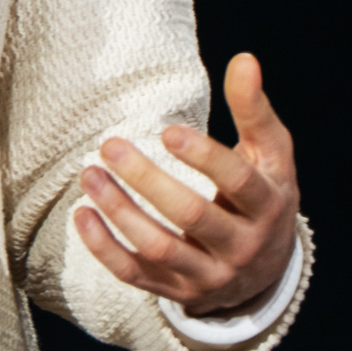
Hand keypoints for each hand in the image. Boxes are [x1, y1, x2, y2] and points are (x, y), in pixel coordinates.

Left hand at [75, 52, 304, 317]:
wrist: (264, 271)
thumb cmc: (262, 195)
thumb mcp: (270, 156)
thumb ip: (254, 110)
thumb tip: (244, 59)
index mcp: (268, 208)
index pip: (239, 184)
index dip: (205, 158)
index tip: (167, 131)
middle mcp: (241, 247)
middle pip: (193, 215)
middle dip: (148, 181)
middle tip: (110, 145)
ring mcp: (208, 274)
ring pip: (159, 247)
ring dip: (119, 210)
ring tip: (89, 173)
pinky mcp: (176, 291)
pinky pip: (134, 274)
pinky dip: (103, 248)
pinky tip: (81, 214)